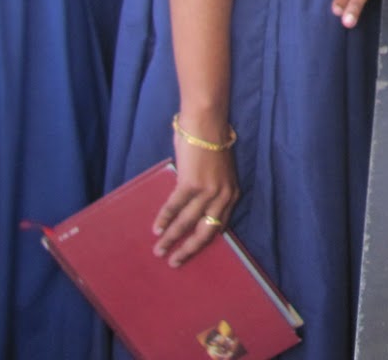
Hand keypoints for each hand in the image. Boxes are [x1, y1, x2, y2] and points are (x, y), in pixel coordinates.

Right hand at [155, 126, 239, 266]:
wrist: (206, 124)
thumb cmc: (209, 146)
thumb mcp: (217, 174)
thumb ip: (209, 192)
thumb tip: (191, 210)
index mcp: (232, 195)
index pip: (219, 227)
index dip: (203, 242)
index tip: (191, 253)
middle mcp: (223, 196)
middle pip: (205, 232)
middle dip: (188, 250)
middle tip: (174, 262)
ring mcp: (208, 191)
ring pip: (187, 223)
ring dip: (171, 238)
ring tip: (159, 249)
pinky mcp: (191, 184)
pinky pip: (174, 207)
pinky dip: (164, 219)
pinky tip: (156, 228)